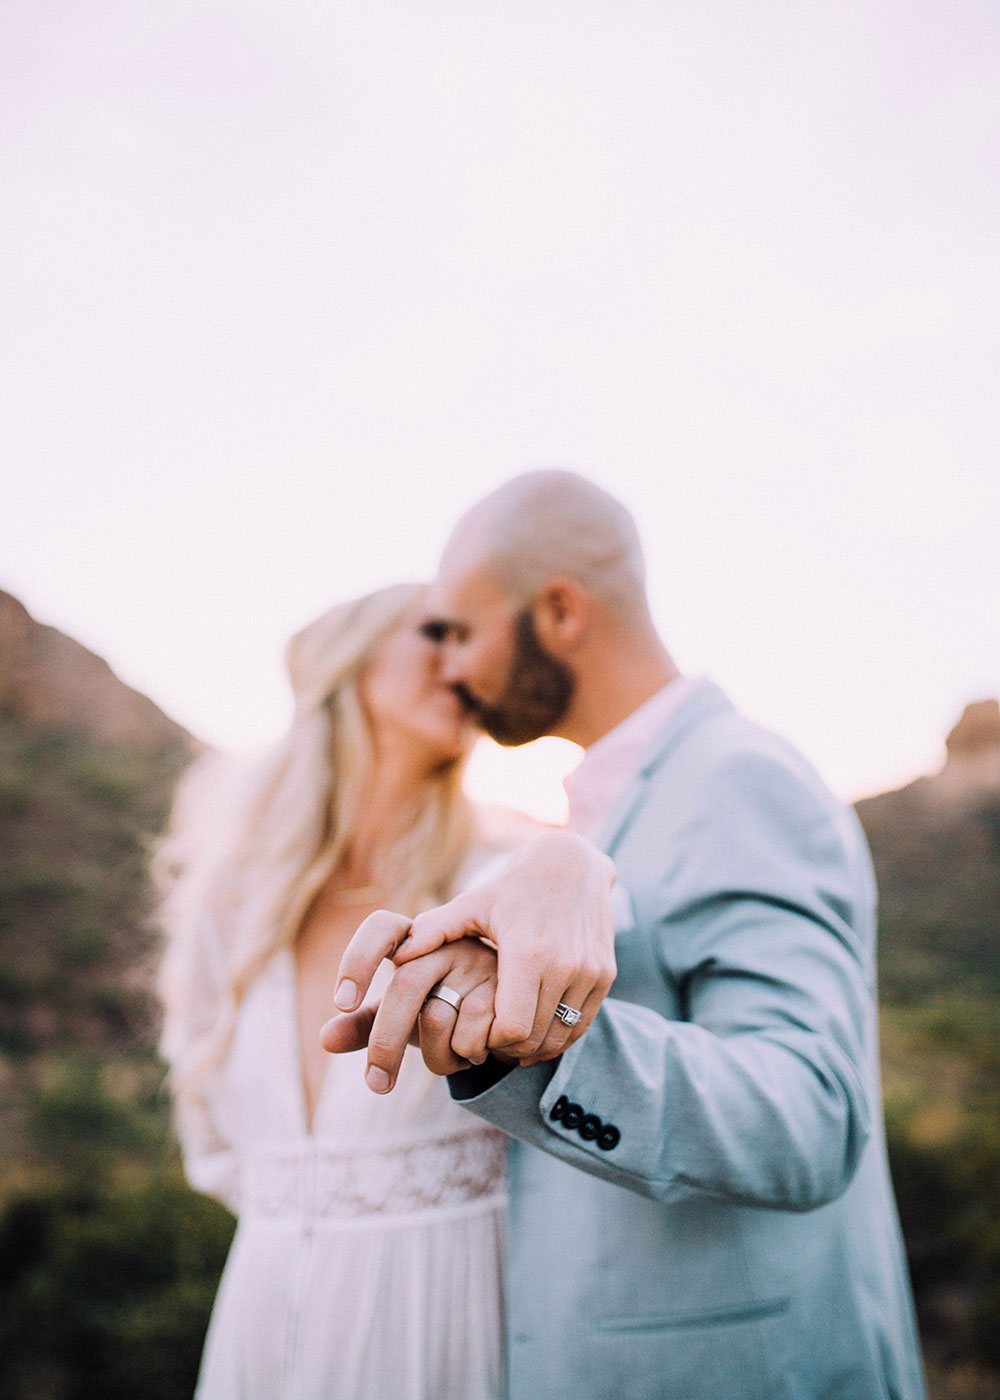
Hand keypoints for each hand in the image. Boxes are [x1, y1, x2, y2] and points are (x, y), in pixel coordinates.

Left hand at [320, 936, 499, 1092]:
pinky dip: (472, 1056)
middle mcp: (446, 943)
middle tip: (375, 1084)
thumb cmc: (447, 1005)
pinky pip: (476, 1034)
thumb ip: (367, 1025)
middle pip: (404, 987)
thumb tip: (324, 1039)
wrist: (516, 1001)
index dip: (358, 959)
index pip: (381, 928)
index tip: (342, 1003)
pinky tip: (483, 1052)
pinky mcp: (509, 986)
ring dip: (441, 1057)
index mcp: (415, 941)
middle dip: (385, 1044)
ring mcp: (480, 960)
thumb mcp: (406, 1014)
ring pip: (439, 1019)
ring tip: (456, 1056)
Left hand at [330, 830, 617, 1063]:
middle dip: (508, 1049)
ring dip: (534, 1047)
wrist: (573, 867)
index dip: (490, 1041)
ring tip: (510, 1037)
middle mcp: (565, 966)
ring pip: (560, 1038)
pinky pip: (581, 1026)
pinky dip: (558, 1036)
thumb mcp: (473, 904)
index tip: (476, 1033)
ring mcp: (590, 972)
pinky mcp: (605, 975)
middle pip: (534, 1040)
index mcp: (527, 953)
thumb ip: (434, 930)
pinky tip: (535, 1027)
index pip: (510, 1029)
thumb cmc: (513, 889)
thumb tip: (398, 956)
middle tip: (488, 1042)